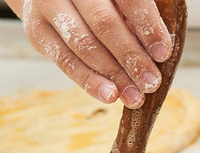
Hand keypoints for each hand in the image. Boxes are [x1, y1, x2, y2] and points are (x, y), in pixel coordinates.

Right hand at [6, 0, 172, 107]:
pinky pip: (64, 60)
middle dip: (131, 57)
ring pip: (83, 44)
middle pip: (104, 23)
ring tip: (134, 96)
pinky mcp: (36, 31)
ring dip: (112, 74)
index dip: (147, 25)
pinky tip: (109, 95)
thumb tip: (158, 50)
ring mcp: (48, 6)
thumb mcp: (118, 1)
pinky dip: (89, 81)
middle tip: (151, 83)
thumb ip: (137, 14)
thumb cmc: (103, 0)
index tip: (163, 53)